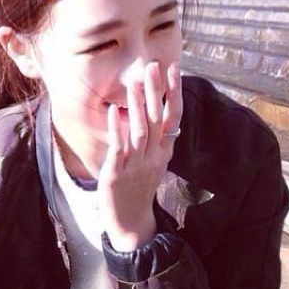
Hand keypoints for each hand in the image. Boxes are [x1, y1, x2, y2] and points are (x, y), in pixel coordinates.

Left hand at [98, 61, 182, 251]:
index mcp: (164, 151)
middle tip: (153, 66)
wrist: (131, 222)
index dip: (174, 91)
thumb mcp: (154, 161)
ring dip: (137, 106)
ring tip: (135, 83)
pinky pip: (119, 148)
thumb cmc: (139, 186)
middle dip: (156, 91)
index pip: (174, 116)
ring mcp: (136, 165)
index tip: (173, 68)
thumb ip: (155, 137)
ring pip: (140, 131)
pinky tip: (114, 111)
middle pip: (157, 119)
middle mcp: (154, 156)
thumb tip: (156, 109)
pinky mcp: (117, 174)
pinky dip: (117, 128)